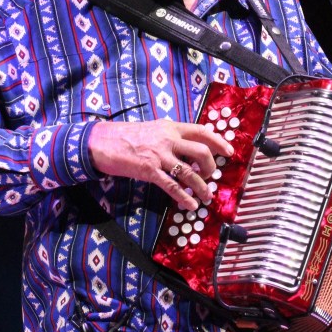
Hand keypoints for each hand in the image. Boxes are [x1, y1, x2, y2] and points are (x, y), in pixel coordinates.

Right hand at [88, 119, 233, 209]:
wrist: (101, 142)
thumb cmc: (126, 136)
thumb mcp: (153, 129)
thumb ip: (171, 136)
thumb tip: (188, 148)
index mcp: (171, 127)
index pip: (202, 131)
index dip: (219, 141)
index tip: (229, 152)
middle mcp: (168, 139)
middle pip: (202, 151)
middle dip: (211, 166)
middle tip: (211, 176)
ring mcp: (159, 155)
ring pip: (190, 172)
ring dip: (202, 187)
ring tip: (207, 196)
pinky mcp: (149, 170)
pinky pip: (172, 186)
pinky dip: (184, 197)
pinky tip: (190, 205)